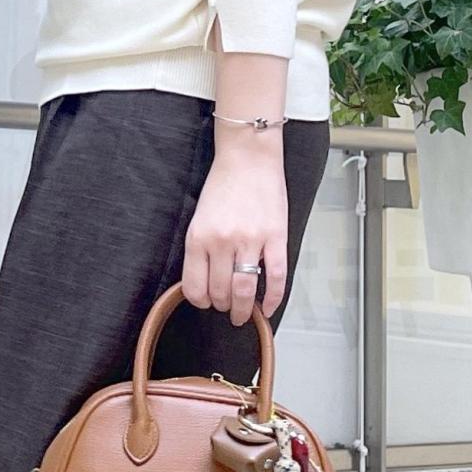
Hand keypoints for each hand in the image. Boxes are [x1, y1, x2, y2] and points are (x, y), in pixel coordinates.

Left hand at [181, 139, 287, 325]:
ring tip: (244, 313)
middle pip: (220, 292)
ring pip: (245, 290)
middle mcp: (222, 241)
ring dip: (243, 309)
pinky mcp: (276, 237)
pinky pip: (276, 277)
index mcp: (199, 237)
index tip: (206, 302)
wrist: (248, 158)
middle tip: (227, 308)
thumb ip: (201, 249)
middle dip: (223, 306)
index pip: (194, 286)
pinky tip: (268, 307)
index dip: (200, 301)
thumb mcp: (200, 218)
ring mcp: (250, 240)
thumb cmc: (223, 185)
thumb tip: (206, 282)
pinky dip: (273, 298)